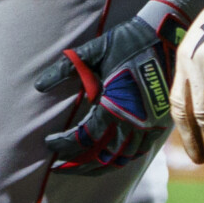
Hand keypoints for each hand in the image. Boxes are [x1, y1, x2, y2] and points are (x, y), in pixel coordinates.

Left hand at [34, 1, 180, 172]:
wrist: (165, 34)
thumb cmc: (127, 41)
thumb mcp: (93, 51)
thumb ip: (65, 69)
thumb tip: (39, 85)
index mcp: (116, 107)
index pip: (84, 139)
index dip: (64, 145)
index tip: (49, 144)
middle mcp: (134, 123)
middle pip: (102, 157)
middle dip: (78, 164)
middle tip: (59, 167)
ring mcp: (150, 126)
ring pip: (122, 159)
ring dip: (99, 167)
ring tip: (80, 168)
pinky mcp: (161, 123)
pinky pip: (139, 152)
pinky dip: (121, 159)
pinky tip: (108, 158)